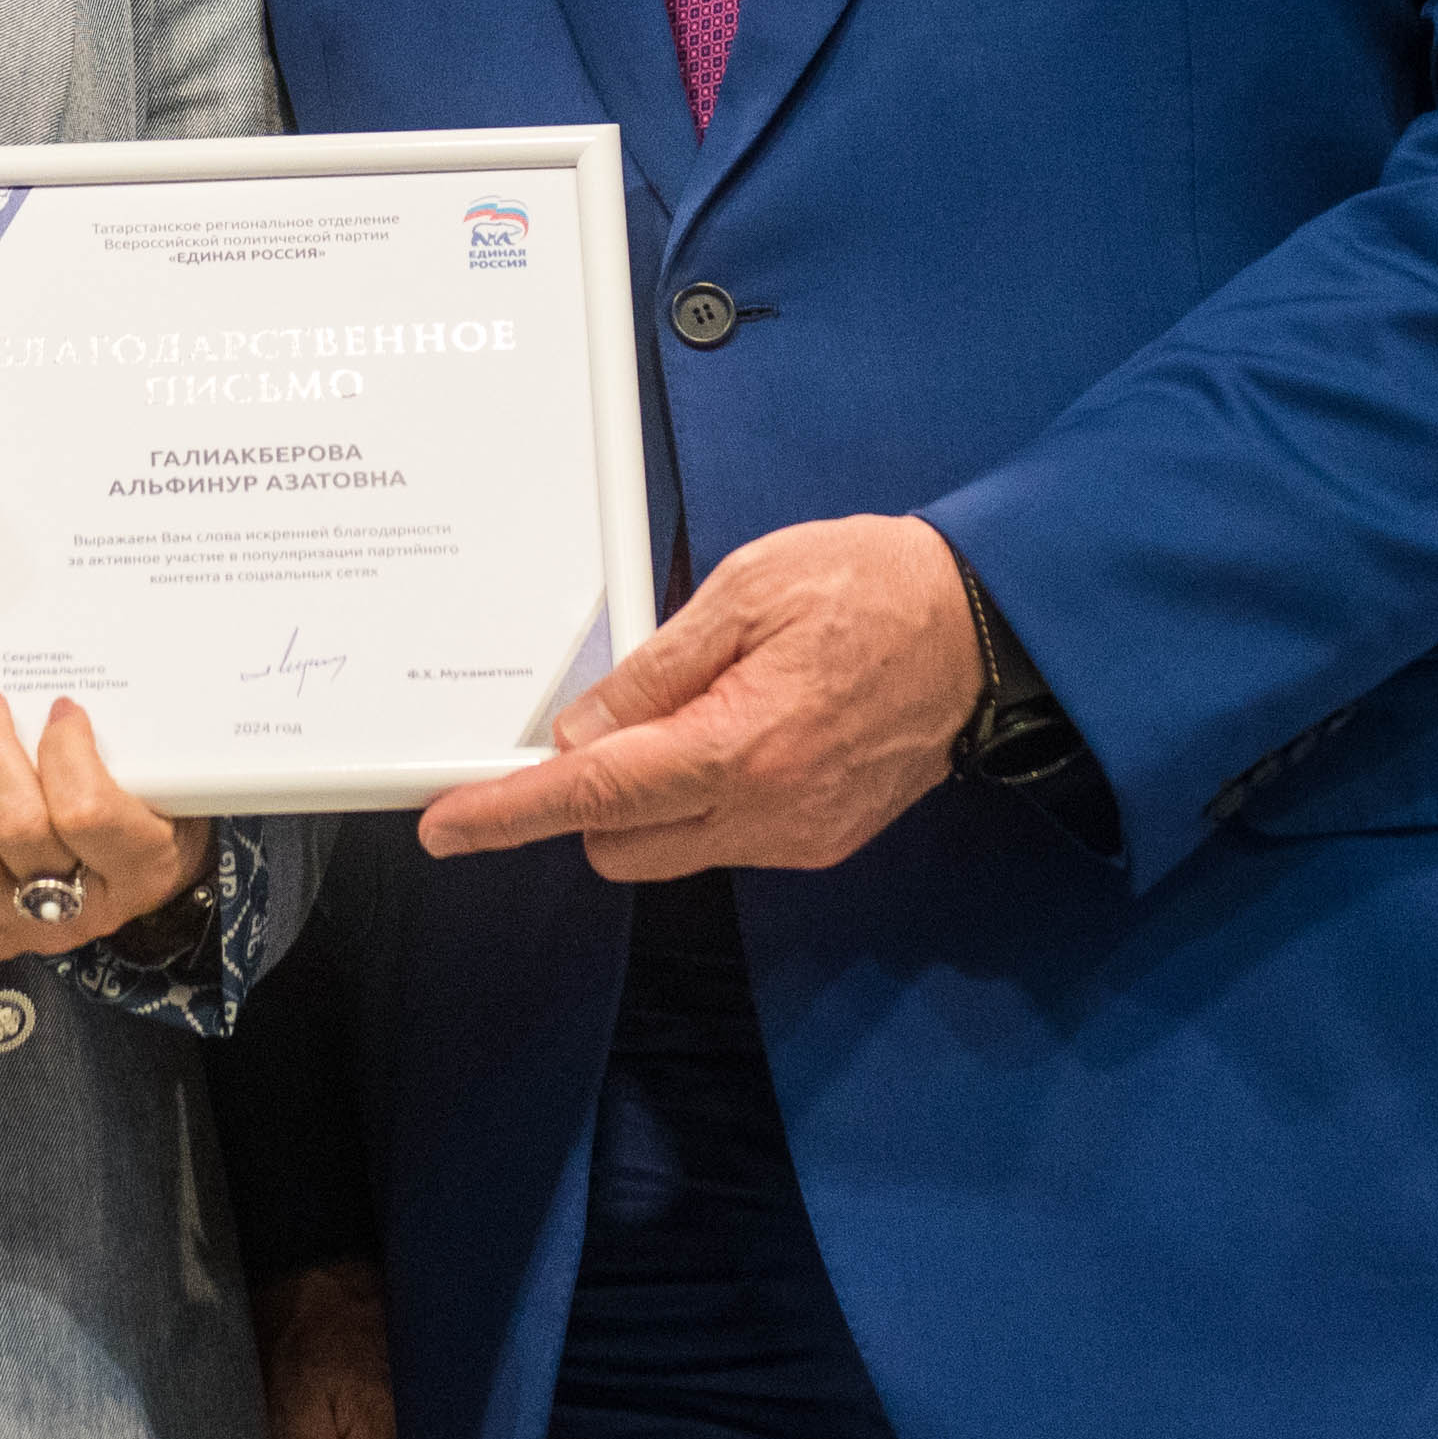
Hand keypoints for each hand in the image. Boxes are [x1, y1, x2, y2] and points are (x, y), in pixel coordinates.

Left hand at [0, 682, 211, 958]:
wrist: (138, 893)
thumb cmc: (152, 819)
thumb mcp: (166, 788)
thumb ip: (122, 751)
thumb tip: (52, 689)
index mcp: (137, 867)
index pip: (91, 814)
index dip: (67, 755)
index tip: (62, 708)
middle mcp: (73, 907)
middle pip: (18, 831)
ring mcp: (12, 921)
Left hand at [415, 512, 980, 879]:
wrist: (988, 630)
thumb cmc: (877, 588)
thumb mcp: (748, 591)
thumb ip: (657, 670)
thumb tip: (584, 731)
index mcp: (740, 747)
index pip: (594, 796)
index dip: (508, 812)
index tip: (449, 823)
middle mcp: (768, 813)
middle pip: (619, 844)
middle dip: (587, 798)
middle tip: (611, 719)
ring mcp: (799, 837)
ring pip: (670, 849)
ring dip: (650, 798)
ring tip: (702, 707)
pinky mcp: (823, 841)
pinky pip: (727, 839)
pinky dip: (705, 798)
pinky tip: (743, 730)